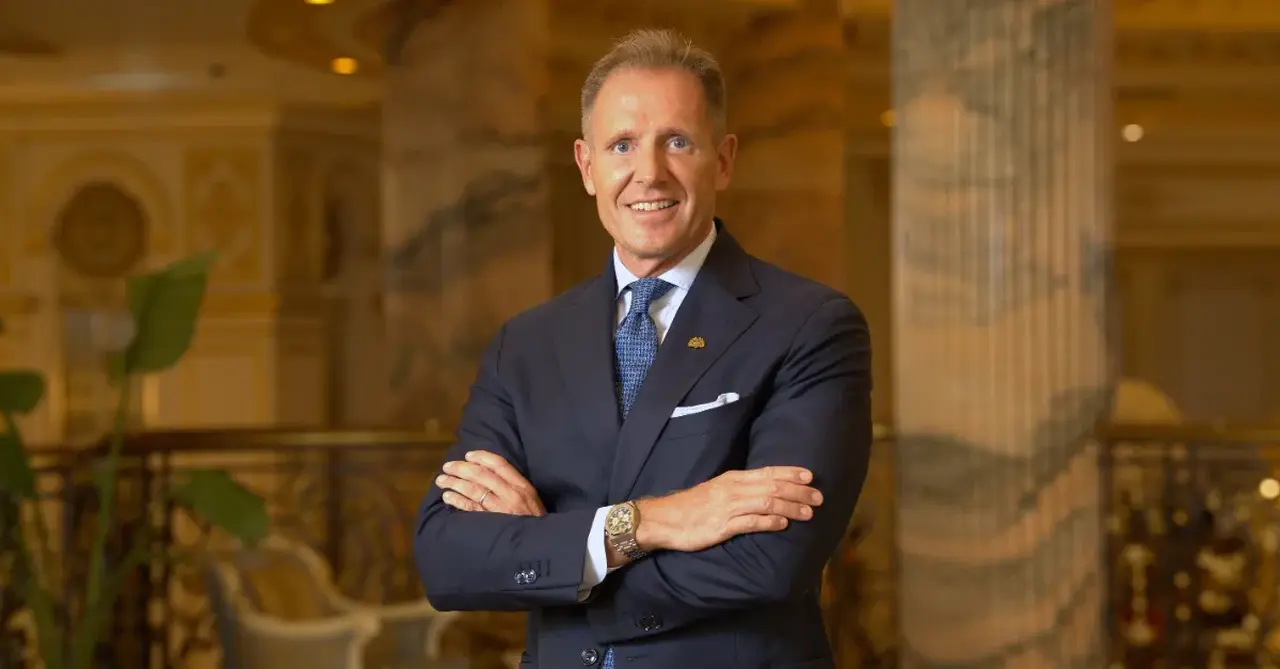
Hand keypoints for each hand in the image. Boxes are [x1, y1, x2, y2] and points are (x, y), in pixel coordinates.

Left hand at [436, 451, 545, 516]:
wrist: (538, 544)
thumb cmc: (534, 521)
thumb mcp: (531, 499)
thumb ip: (514, 486)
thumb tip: (489, 474)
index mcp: (522, 486)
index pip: (499, 464)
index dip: (481, 457)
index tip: (468, 455)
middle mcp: (510, 494)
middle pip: (481, 475)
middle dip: (462, 468)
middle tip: (447, 466)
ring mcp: (499, 508)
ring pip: (472, 489)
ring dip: (454, 482)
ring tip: (441, 480)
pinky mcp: (490, 522)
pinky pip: (470, 508)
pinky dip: (457, 500)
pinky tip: (448, 496)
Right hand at [635, 467, 821, 552]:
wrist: (664, 519)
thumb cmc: (692, 506)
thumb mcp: (717, 490)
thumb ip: (740, 490)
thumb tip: (764, 492)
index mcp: (733, 479)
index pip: (768, 472)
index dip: (791, 474)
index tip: (810, 476)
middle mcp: (734, 489)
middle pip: (773, 487)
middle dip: (799, 492)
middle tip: (819, 497)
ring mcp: (728, 507)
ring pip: (767, 503)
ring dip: (791, 507)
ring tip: (809, 512)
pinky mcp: (723, 526)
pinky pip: (751, 522)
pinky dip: (770, 523)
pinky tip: (783, 525)